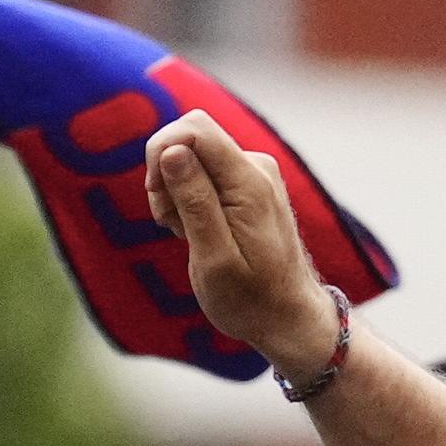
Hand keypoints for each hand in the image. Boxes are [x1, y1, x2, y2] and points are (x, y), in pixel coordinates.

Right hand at [144, 111, 339, 382]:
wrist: (288, 317)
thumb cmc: (249, 299)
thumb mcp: (213, 259)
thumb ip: (194, 202)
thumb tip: (172, 151)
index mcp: (248, 181)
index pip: (193, 129)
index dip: (160, 154)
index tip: (156, 198)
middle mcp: (255, 166)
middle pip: (190, 140)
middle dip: (165, 177)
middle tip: (171, 226)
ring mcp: (253, 174)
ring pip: (193, 160)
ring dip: (176, 195)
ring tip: (188, 237)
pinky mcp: (247, 186)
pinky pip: (205, 176)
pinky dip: (190, 202)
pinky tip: (199, 234)